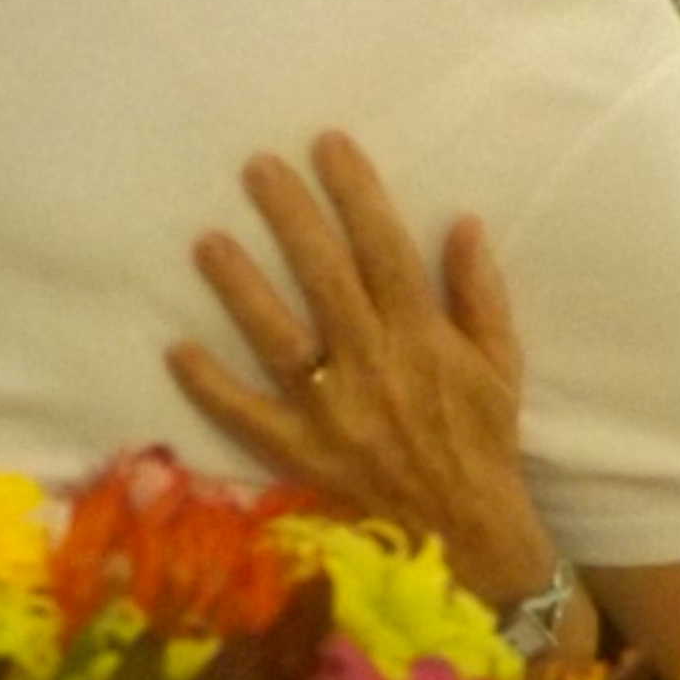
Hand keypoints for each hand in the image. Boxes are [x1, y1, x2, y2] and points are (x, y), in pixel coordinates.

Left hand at [167, 133, 558, 609]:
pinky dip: (212, 387)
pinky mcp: (302, 453)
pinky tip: (178, 348)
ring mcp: (333, 411)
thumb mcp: (501, 363)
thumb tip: (460, 223)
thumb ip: (480, 293)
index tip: (329, 145)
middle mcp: (375, 366)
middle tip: (256, 168)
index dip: (357, 194)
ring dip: (241, 288)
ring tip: (207, 241)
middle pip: (325, 278)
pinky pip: (248, 417)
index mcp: (424, 338)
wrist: (469, 535)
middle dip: (292, 218)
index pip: (385, 250)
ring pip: (279, 338)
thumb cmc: (483, 440)